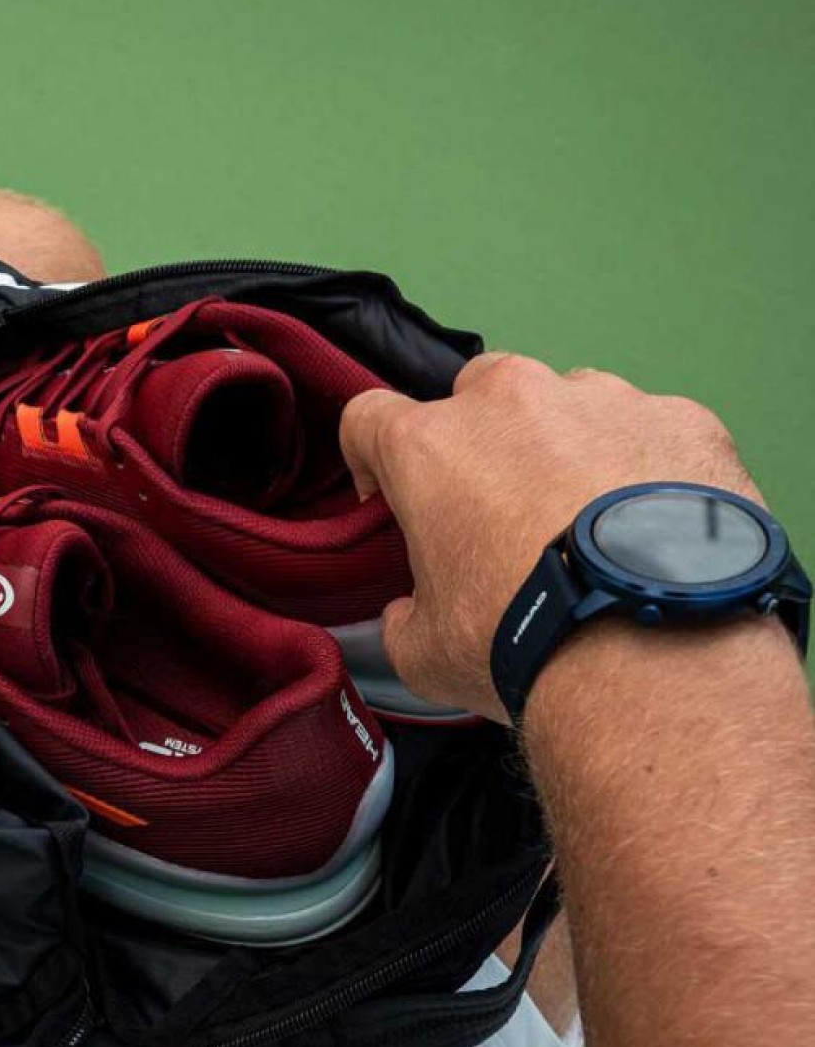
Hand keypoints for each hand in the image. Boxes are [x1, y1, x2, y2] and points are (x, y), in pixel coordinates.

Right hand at [339, 354, 761, 720]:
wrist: (657, 650)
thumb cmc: (524, 642)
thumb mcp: (426, 653)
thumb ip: (402, 620)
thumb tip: (406, 616)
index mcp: (429, 447)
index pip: (368, 417)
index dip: (371, 458)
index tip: (391, 498)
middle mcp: (509, 401)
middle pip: (475, 392)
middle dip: (479, 440)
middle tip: (501, 512)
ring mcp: (601, 398)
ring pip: (566, 401)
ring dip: (564, 444)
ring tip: (588, 521)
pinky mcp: (679, 417)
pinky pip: (648, 427)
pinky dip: (644, 464)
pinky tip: (654, 524)